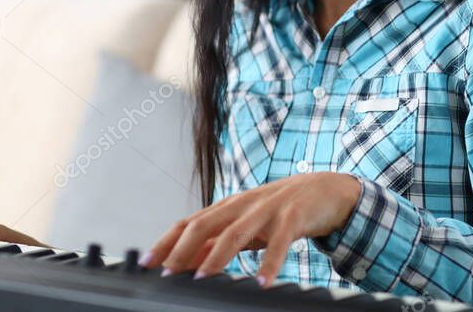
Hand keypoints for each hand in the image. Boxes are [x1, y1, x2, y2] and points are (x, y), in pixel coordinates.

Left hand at [145, 171, 360, 284]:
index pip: (190, 222)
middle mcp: (243, 205)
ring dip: (218, 257)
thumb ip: (218, 241)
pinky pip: (279, 242)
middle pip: (206, 224)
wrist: (325, 190)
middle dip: (184, 249)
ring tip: (204, 278)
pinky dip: (270, 263)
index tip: (147, 263)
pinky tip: (263, 282)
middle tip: (169, 274)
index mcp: (229, 206)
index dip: (167, 241)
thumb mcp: (246, 224)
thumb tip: (186, 262)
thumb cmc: (280, 209)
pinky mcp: (293, 217)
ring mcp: (267, 209)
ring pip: (237, 232)